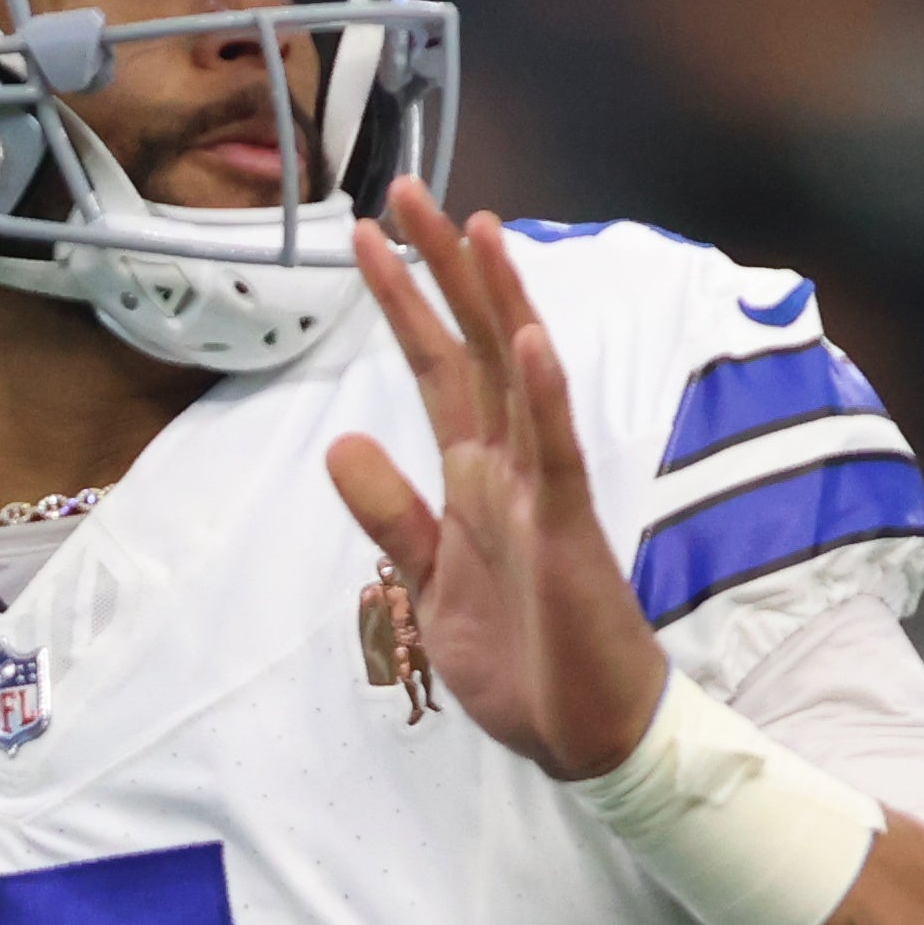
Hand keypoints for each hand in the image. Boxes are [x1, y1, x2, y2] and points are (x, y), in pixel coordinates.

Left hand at [321, 181, 667, 780]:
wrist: (581, 734)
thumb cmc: (520, 659)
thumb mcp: (426, 582)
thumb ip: (390, 513)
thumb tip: (342, 441)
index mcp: (475, 476)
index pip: (436, 369)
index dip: (401, 304)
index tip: (365, 238)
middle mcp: (510, 466)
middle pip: (475, 347)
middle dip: (441, 270)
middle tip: (407, 191)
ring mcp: (544, 492)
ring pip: (521, 378)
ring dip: (501, 304)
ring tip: (479, 229)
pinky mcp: (569, 532)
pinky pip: (558, 454)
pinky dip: (546, 398)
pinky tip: (535, 342)